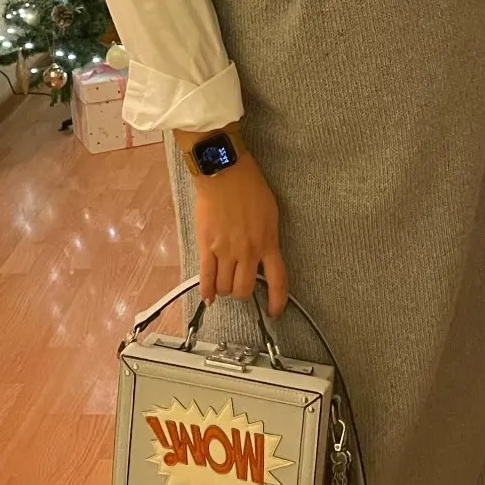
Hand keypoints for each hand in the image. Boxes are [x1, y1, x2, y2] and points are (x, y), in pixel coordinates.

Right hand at [193, 156, 288, 315]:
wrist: (224, 173)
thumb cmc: (250, 187)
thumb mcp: (270, 214)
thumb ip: (268, 239)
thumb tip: (262, 257)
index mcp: (268, 243)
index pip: (278, 281)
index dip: (277, 301)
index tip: (275, 311)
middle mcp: (248, 251)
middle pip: (245, 289)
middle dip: (242, 292)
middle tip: (239, 285)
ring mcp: (226, 251)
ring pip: (225, 286)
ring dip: (224, 290)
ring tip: (223, 283)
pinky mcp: (206, 246)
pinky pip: (206, 277)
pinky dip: (207, 291)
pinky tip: (208, 297)